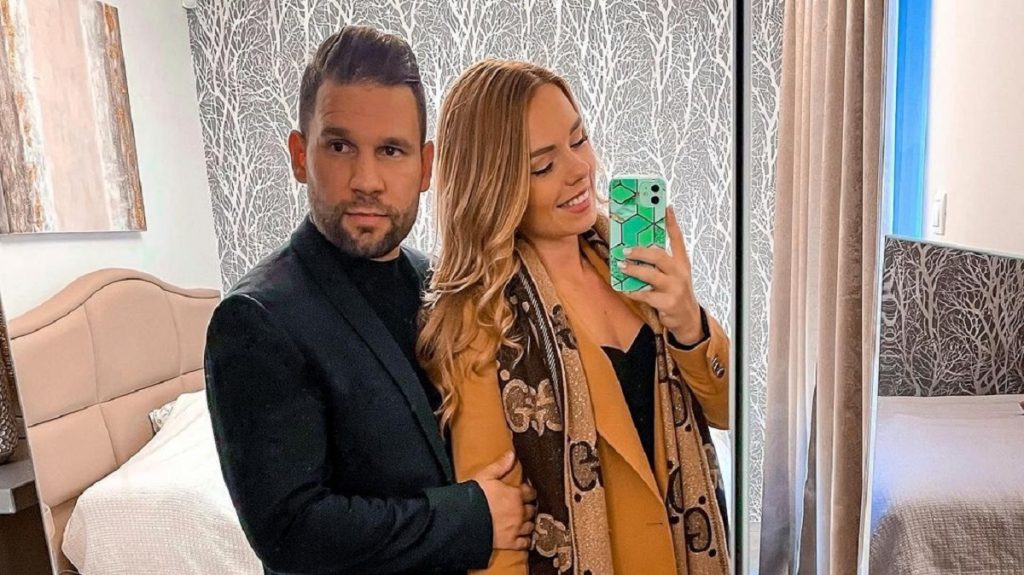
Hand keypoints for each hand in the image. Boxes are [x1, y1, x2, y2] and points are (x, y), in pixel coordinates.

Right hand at [472, 451, 537, 550]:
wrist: (465, 520)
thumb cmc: (474, 496)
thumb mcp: (486, 476)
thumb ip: (500, 465)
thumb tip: (512, 454)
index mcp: (516, 495)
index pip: (531, 493)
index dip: (530, 492)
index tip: (527, 492)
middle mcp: (520, 512)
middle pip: (532, 510)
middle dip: (529, 508)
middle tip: (526, 507)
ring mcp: (516, 528)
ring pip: (530, 526)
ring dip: (529, 523)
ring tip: (525, 522)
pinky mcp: (510, 542)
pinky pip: (525, 543)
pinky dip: (526, 540)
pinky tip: (524, 538)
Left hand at [618, 208, 703, 343]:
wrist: (688, 317)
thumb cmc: (676, 291)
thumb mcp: (675, 274)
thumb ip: (662, 261)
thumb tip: (639, 248)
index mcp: (682, 262)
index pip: (678, 238)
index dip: (672, 222)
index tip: (666, 207)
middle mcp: (680, 273)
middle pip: (660, 256)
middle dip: (641, 252)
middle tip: (626, 250)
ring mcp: (675, 288)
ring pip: (651, 275)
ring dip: (634, 270)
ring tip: (621, 266)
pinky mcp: (667, 303)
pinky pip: (646, 295)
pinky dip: (633, 291)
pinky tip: (624, 289)